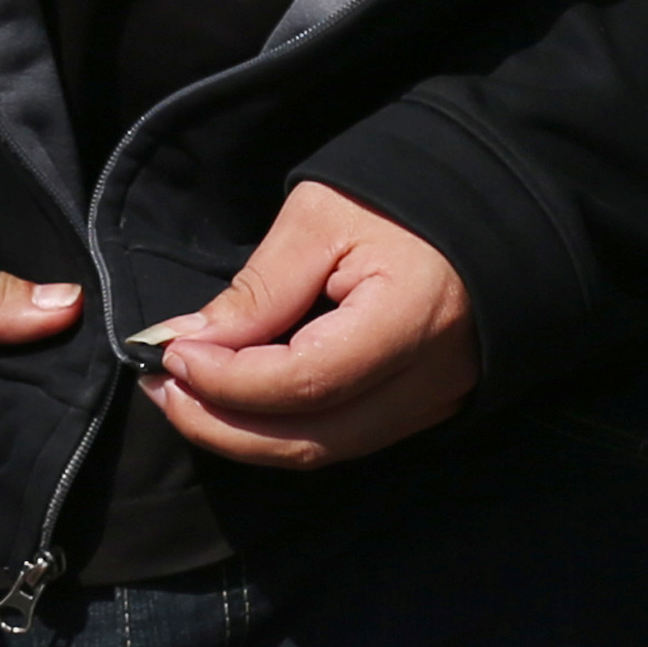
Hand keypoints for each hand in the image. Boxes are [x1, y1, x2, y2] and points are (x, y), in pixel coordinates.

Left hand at [140, 183, 478, 471]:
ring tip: (187, 397)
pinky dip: (284, 430)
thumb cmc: (401, 194)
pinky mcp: (426, 409)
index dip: (229, 381)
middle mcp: (430, 380)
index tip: (169, 355)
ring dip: (246, 436)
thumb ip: (258, 289)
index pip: (306, 382)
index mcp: (410, 318)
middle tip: (161, 390)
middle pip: (312, 441)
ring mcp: (434, 403)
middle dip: (222, 427)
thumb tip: (185, 344)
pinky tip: (240, 401)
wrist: (486, 203)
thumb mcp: (320, 217)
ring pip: (325, 452)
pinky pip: (345, 440)